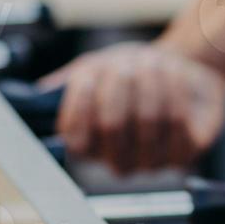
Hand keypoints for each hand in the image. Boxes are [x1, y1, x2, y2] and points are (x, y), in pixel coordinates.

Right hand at [37, 41, 224, 174]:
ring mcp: (153, 162)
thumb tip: (38, 94)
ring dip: (149, 82)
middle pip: (112, 125)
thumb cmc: (131, 72)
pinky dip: (174, 90)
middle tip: (125, 64)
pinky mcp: (187, 153)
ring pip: (147, 120)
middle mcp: (118, 160)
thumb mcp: (92, 69)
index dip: (82, 104)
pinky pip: (177, 122)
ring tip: (152, 61)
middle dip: (118, 86)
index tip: (89, 76)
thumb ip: (67, 83)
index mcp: (89, 145)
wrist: (181, 68)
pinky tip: (175, 75)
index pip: (75, 139)